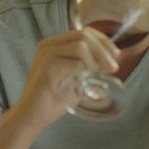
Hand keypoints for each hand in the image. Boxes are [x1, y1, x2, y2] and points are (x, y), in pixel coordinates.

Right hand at [0, 27, 119, 148]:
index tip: (116, 56)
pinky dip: (85, 70)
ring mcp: (46, 55)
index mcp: (54, 45)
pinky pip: (75, 63)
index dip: (104, 41)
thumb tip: (110, 64)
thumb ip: (88, 68)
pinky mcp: (48, 69)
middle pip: (84, 35)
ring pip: (80, 46)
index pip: (84, 32)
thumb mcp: (74, 79)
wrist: (32, 116)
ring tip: (98, 74)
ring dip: (96, 59)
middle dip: (104, 49)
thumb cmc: (53, 100)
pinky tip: (84, 80)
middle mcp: (48, 45)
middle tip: (113, 68)